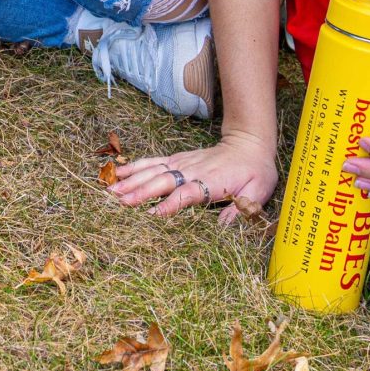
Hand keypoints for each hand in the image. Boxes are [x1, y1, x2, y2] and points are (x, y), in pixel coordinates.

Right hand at [108, 128, 278, 225]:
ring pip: (153, 170)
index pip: (187, 193)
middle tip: (120, 202)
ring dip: (132, 180)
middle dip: (141, 192)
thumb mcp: (258, 191)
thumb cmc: (255, 172)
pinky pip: (153, 162)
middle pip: (163, 181)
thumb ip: (242, 207)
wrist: (249, 144)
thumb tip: (224, 226)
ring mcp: (182, 163)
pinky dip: (135, 166)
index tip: (154, 214)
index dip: (171, 204)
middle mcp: (192, 170)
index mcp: (211, 182)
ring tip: (111, 189)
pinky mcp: (177, 159)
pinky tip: (118, 172)